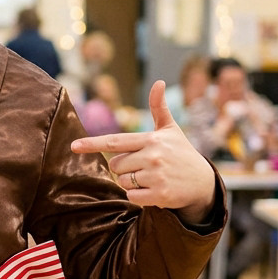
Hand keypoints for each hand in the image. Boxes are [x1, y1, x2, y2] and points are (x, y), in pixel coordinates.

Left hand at [72, 80, 216, 224]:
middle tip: (145, 166)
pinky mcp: (160, 194)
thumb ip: (159, 108)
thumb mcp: (170, 130)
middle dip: (124, 168)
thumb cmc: (182, 153)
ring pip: (123, 181)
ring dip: (131, 182)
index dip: (92, 144)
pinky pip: (132, 196)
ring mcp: (156, 175)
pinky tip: (153, 190)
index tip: (74, 147)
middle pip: (116, 165)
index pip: (115, 141)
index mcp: (151, 139)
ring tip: (151, 178)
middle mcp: (153, 156)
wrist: (203, 182)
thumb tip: (159, 82)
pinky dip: (138, 196)